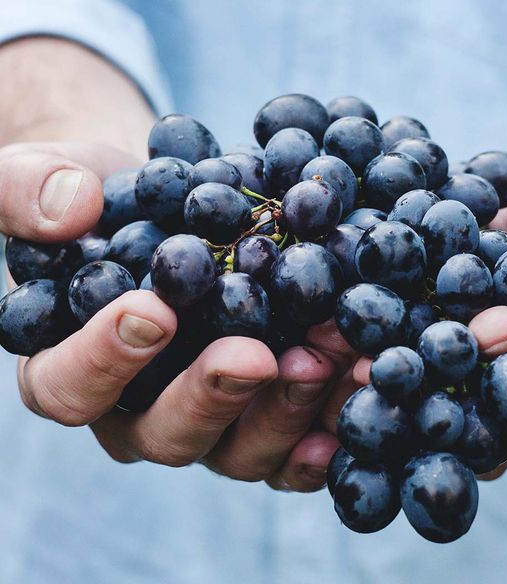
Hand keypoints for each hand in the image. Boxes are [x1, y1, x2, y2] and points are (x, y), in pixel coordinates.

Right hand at [2, 140, 352, 491]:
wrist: (169, 207)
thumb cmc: (102, 201)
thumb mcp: (46, 176)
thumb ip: (28, 188)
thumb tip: (70, 209)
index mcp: (73, 368)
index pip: (69, 386)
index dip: (104, 360)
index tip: (153, 311)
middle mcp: (140, 410)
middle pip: (166, 434)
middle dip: (213, 396)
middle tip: (256, 355)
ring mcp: (209, 418)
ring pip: (239, 449)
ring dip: (286, 410)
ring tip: (328, 357)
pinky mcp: (261, 412)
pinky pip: (292, 444)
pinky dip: (325, 428)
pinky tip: (357, 392)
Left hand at [312, 174, 506, 482]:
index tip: (490, 326)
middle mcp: (499, 395)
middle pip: (471, 421)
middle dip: (428, 395)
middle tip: (383, 370)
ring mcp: (448, 385)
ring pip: (413, 408)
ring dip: (370, 389)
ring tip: (330, 363)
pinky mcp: (405, 363)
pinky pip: (376, 372)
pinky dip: (343, 359)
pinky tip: (308, 341)